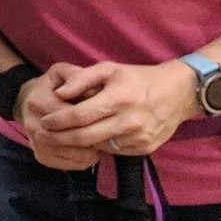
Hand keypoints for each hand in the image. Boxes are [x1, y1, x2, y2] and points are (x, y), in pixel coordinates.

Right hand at [12, 67, 101, 171]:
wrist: (25, 103)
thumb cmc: (49, 86)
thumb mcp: (60, 72)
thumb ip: (76, 76)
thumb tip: (92, 91)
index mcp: (39, 102)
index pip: (72, 115)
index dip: (93, 116)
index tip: (107, 113)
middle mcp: (35, 126)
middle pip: (74, 138)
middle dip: (95, 135)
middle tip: (110, 130)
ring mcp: (38, 145)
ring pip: (75, 155)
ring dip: (93, 150)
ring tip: (102, 140)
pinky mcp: (42, 158)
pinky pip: (71, 165)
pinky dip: (86, 159)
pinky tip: (91, 149)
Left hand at [38, 59, 200, 158]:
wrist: (179, 93)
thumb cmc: (139, 78)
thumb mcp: (110, 69)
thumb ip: (82, 79)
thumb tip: (58, 93)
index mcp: (118, 98)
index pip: (79, 115)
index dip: (58, 121)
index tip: (43, 122)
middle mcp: (128, 121)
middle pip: (84, 137)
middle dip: (58, 138)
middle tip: (42, 136)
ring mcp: (137, 138)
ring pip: (97, 146)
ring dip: (76, 144)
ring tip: (59, 138)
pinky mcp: (144, 149)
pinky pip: (113, 151)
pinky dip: (98, 146)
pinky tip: (88, 139)